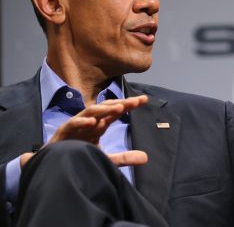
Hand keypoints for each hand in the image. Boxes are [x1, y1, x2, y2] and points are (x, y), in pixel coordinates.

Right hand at [19, 95, 149, 167]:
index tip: (144, 100)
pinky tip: (93, 122)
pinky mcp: (63, 132)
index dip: (129, 105)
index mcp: (99, 125)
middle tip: (135, 101)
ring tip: (119, 108)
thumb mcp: (105, 159)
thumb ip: (124, 158)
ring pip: (90, 112)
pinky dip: (82, 121)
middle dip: (120, 103)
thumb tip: (146, 158)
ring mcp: (76, 125)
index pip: (116, 112)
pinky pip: (72, 124)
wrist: (54, 165)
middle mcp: (89, 121)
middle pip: (106, 108)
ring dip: (104, 109)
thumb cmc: (80, 157)